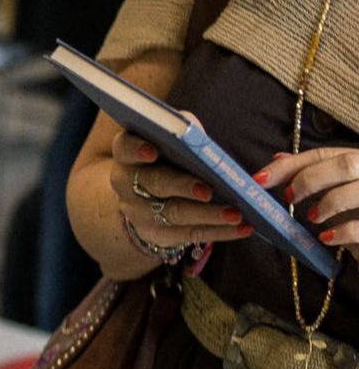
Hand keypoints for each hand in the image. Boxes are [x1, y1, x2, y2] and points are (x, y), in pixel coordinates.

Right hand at [109, 128, 246, 244]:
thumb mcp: (172, 140)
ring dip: (208, 214)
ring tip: (236, 213)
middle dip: (182, 186)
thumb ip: (184, 133)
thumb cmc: (169, 158)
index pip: (125, 148)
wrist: (149, 195)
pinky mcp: (157, 235)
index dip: (137, 149)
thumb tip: (201, 139)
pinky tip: (243, 228)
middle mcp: (127, 184)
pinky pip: (190, 234)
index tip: (153, 150)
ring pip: (174, 214)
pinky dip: (220, 232)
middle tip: (208, 190)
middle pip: (154, 184)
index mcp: (128, 154)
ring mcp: (139, 213)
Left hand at [259, 144, 358, 249]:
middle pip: (344, 164)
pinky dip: (341, 232)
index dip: (289, 165)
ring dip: (328, 203)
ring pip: (356, 190)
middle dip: (310, 179)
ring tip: (313, 217)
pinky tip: (326, 238)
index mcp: (358, 160)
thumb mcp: (333, 192)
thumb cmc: (355, 215)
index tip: (259, 179)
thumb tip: (278, 157)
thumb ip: (310, 174)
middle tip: (289, 197)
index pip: (322, 154)